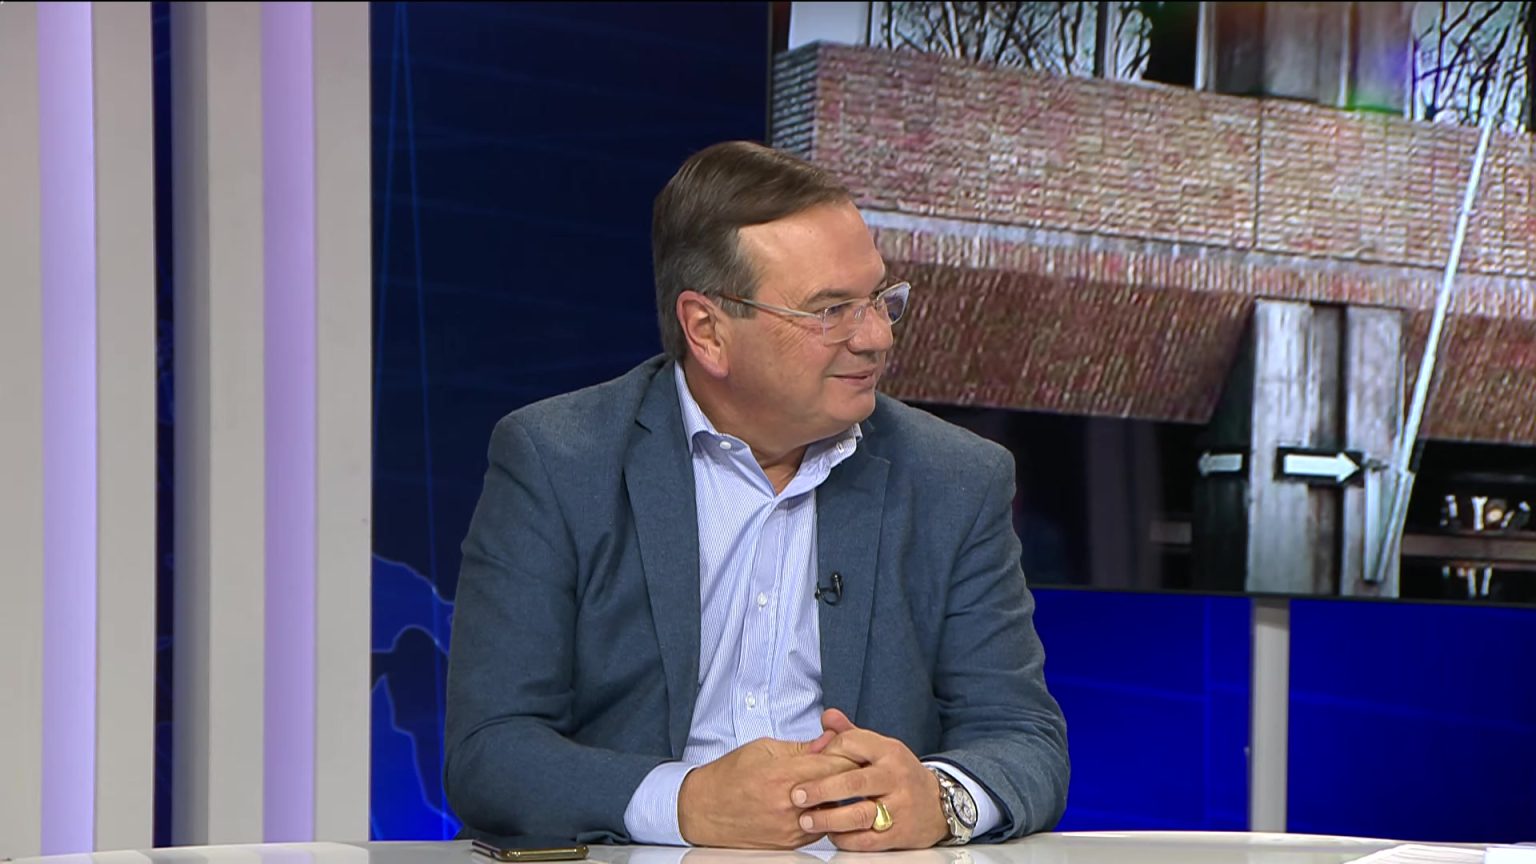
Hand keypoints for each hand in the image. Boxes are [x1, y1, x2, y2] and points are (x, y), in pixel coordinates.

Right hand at [678, 736, 859, 848]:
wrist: (703, 810)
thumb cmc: (730, 776)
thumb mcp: (764, 749)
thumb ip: (802, 747)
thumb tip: (830, 740)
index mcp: (784, 775)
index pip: (836, 765)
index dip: (850, 755)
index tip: (853, 749)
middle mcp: (790, 804)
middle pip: (840, 790)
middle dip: (849, 776)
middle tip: (852, 767)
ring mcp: (791, 827)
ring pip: (834, 813)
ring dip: (838, 799)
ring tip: (834, 786)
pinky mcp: (790, 843)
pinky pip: (820, 828)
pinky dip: (824, 815)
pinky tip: (817, 804)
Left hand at [793, 709, 948, 850]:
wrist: (940, 805)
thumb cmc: (900, 775)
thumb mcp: (881, 749)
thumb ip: (851, 734)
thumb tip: (826, 716)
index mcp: (889, 751)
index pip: (851, 744)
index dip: (825, 754)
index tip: (809, 765)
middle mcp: (895, 777)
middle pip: (853, 782)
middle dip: (821, 789)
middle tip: (796, 795)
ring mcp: (899, 807)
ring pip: (859, 814)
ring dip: (828, 819)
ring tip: (806, 820)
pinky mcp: (899, 834)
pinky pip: (866, 840)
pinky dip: (844, 839)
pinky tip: (831, 834)